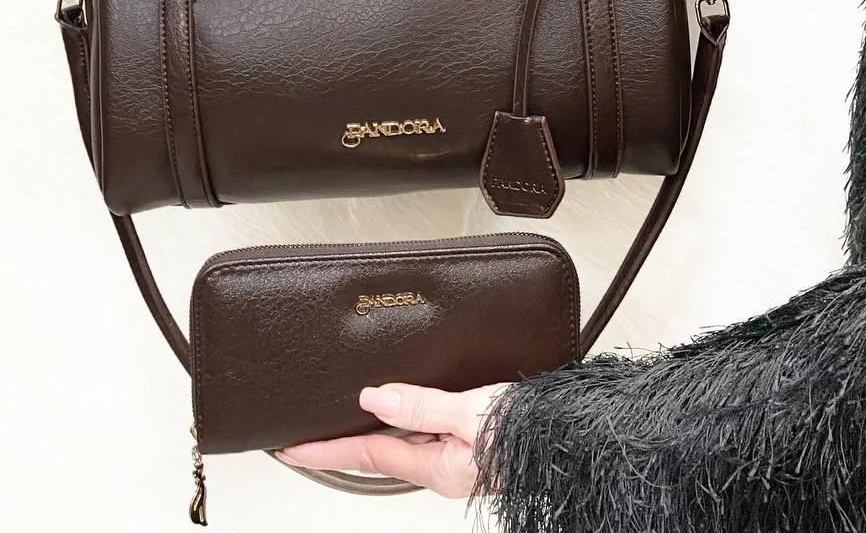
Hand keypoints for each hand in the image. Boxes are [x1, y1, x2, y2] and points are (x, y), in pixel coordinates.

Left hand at [276, 381, 510, 497]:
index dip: (323, 450)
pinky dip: (410, 419)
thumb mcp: (473, 414)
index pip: (366, 456)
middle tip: (307, 434)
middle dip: (344, 444)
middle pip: (382, 451)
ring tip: (347, 416)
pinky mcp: (475, 444)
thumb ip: (422, 406)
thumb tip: (373, 397)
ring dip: (377, 429)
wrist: (578, 437)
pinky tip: (407, 404)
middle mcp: (443, 468)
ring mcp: (459, 459)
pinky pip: (430, 432)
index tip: (287, 449)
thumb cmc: (533, 432)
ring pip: (406, 440)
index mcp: (437, 467)